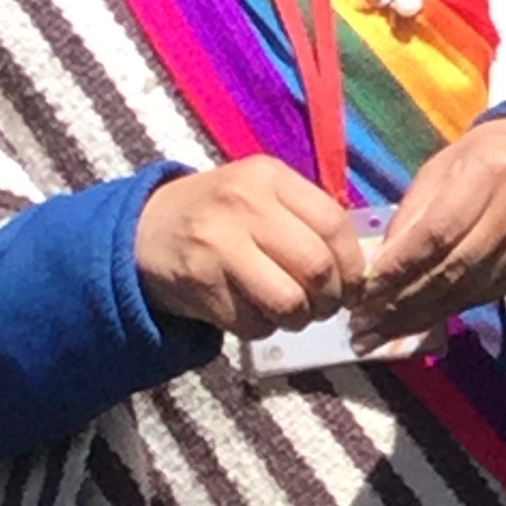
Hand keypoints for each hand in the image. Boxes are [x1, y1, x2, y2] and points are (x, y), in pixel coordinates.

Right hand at [134, 155, 366, 337]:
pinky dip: (264, 328)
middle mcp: (244, 205)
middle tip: (324, 306)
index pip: (334, 224)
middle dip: (331, 299)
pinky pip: (254, 323)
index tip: (351, 285)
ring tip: (291, 313)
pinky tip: (254, 313)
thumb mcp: (261, 195)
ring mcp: (218, 244)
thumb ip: (308, 219)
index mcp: (268, 177)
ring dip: (299, 319)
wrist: (145, 231)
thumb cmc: (220, 215)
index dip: (352, 265)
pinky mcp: (201, 283)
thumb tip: (359, 270)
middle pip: (317, 267)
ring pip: (289, 302)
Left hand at [349, 115, 505, 346]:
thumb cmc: (483, 160)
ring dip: (420, 315)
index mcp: (490, 170)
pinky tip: (416, 322)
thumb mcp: (443, 168)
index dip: (400, 265)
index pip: (438, 231)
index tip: (365, 289)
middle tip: (366, 323)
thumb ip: (413, 213)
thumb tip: (380, 266)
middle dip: (404, 299)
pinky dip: (446, 312)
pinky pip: (482, 297)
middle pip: (453, 268)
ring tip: (382, 331)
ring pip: (467, 291)